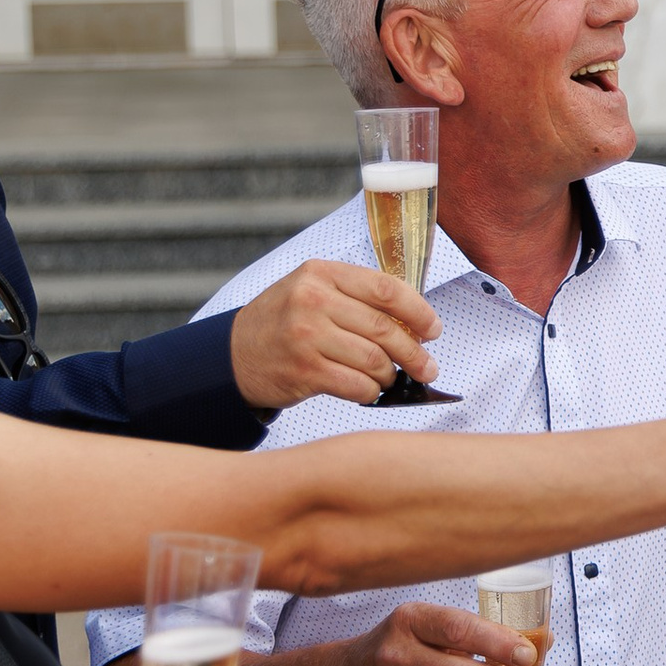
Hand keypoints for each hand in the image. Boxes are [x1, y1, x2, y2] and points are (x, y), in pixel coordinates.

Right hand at [231, 260, 441, 408]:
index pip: (386, 289)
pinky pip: (357, 385)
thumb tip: (415, 322)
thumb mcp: (311, 291)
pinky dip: (371, 392)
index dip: (419, 312)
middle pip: (386, 329)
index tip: (434, 330)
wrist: (232, 355)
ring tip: (390, 378)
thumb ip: (357, 297)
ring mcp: (307, 337)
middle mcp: (313, 301)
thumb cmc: (283, 323)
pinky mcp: (304, 371)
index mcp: (321, 273)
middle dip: (415, 353)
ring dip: (391, 375)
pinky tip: (369, 390)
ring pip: (375, 360)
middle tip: (428, 367)